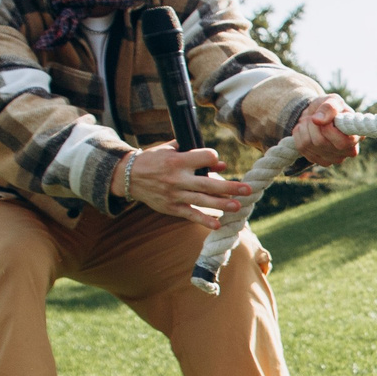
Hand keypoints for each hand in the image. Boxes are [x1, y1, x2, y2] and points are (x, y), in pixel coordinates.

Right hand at [126, 143, 251, 225]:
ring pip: (202, 200)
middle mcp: (177, 179)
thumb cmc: (153, 160)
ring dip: (222, 204)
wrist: (128, 177)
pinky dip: (204, 220)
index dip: (212, 157)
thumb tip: (221, 164)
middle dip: (229, 186)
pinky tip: (218, 224)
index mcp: (178, 161)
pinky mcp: (171, 207)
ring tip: (239, 206)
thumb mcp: (171, 150)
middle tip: (248, 189)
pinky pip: (191, 214)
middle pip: (208, 183)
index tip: (214, 159)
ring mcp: (175, 195)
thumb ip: (195, 154)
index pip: (205, 158)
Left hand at [294, 94, 358, 166]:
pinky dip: (299, 134)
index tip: (324, 118)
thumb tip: (318, 120)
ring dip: (305, 127)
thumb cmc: (330, 108)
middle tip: (314, 117)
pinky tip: (306, 130)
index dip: (328, 129)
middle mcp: (349, 151)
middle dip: (312, 125)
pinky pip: (302, 148)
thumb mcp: (332, 100)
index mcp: (357, 135)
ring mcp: (335, 159)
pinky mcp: (321, 161)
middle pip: (321, 142)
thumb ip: (329, 107)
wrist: (318, 116)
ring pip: (309, 144)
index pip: (343, 142)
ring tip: (310, 121)